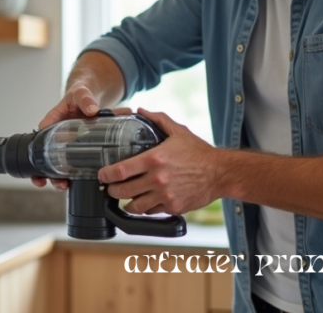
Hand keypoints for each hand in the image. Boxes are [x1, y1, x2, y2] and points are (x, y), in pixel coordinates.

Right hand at [30, 80, 124, 189]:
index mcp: (53, 120)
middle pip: (45, 154)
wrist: (92, 98)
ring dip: (57, 176)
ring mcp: (67, 143)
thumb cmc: (80, 94)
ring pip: (57, 162)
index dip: (36, 150)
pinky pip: (73, 163)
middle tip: (49, 181)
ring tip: (63, 186)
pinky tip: (76, 182)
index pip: (41, 134)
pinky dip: (74, 174)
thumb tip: (92, 109)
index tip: (38, 162)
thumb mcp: (81, 92)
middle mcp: (57, 134)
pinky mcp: (78, 148)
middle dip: (44, 170)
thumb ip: (85, 99)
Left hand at [98, 108, 222, 214]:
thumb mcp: (178, 131)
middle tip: (109, 188)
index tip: (102, 175)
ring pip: (135, 206)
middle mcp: (157, 179)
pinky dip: (145, 209)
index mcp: (154, 159)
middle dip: (111, 191)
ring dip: (126, 203)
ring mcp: (165, 195)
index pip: (120, 171)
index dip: (106, 175)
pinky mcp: (173, 207)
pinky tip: (144, 202)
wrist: (221, 173)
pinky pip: (151, 212)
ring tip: (124, 198)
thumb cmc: (199, 152)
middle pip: (123, 191)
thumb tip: (140, 110)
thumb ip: (157, 119)